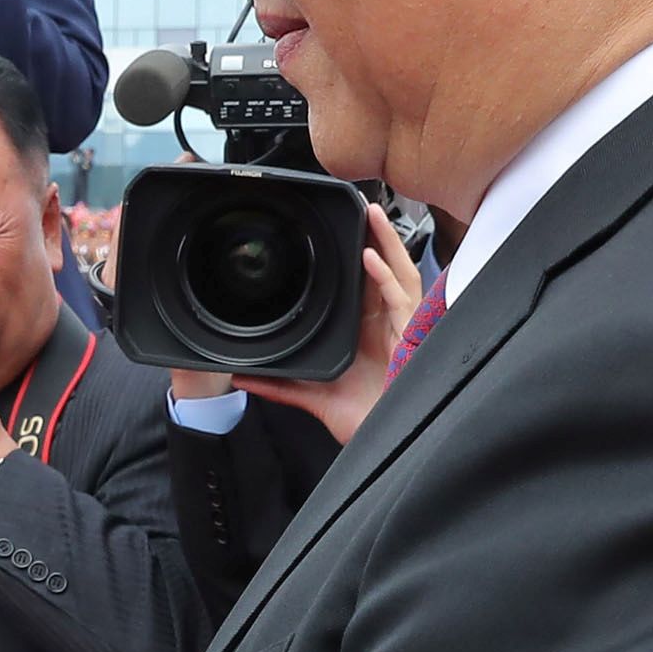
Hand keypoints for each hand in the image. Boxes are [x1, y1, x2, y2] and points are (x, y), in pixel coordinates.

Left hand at [243, 206, 422, 444]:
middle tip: (363, 208)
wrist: (386, 443)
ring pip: (399, 273)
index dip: (361, 256)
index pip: (366, 283)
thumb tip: (242, 376)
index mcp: (370, 331)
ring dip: (386, 242)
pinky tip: (369, 258)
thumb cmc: (363, 420)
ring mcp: (401, 328)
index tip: (344, 233)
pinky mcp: (409, 338)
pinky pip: (400, 300)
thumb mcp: (313, 398)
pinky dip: (384, 277)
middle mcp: (388, 325)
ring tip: (372, 214)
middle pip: (387, 269)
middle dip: (378, 237)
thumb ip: (279, 385)